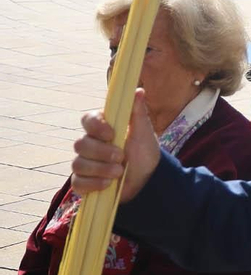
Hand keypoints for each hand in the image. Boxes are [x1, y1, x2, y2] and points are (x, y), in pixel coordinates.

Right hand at [71, 89, 157, 203]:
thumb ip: (138, 112)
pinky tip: (108, 184)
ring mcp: (84, 163)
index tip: (111, 133)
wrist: (147, 179)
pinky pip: (78, 182)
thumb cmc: (144, 152)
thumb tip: (138, 90)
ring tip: (120, 171)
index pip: (87, 120)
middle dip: (102, 152)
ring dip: (101, 169)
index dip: (95, 127)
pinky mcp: (83, 182)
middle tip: (121, 157)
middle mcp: (90, 144)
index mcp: (102, 128)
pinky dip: (94, 184)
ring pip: (78, 164)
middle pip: (80, 144)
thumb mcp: (144, 132)